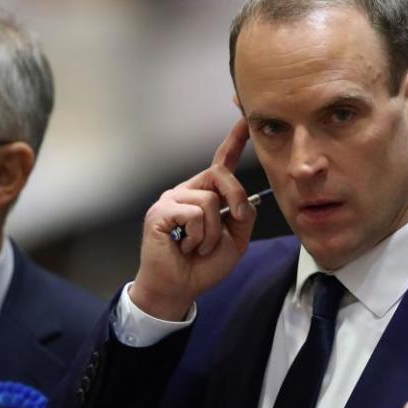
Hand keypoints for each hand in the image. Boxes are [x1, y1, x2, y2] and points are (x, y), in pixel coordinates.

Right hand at [130, 119, 256, 319]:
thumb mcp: (236, 239)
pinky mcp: (161, 212)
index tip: (246, 120)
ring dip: (213, 232)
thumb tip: (240, 201)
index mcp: (205, 194)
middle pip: (220, 175)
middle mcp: (187, 191)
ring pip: (209, 201)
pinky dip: (199, 236)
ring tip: (200, 247)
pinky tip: (187, 247)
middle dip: (235, 200)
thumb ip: (243, 214)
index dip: (234, 141)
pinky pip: (193, 214)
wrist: (180, 287)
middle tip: (232, 224)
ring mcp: (172, 199)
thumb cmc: (204, 265)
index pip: (221, 163)